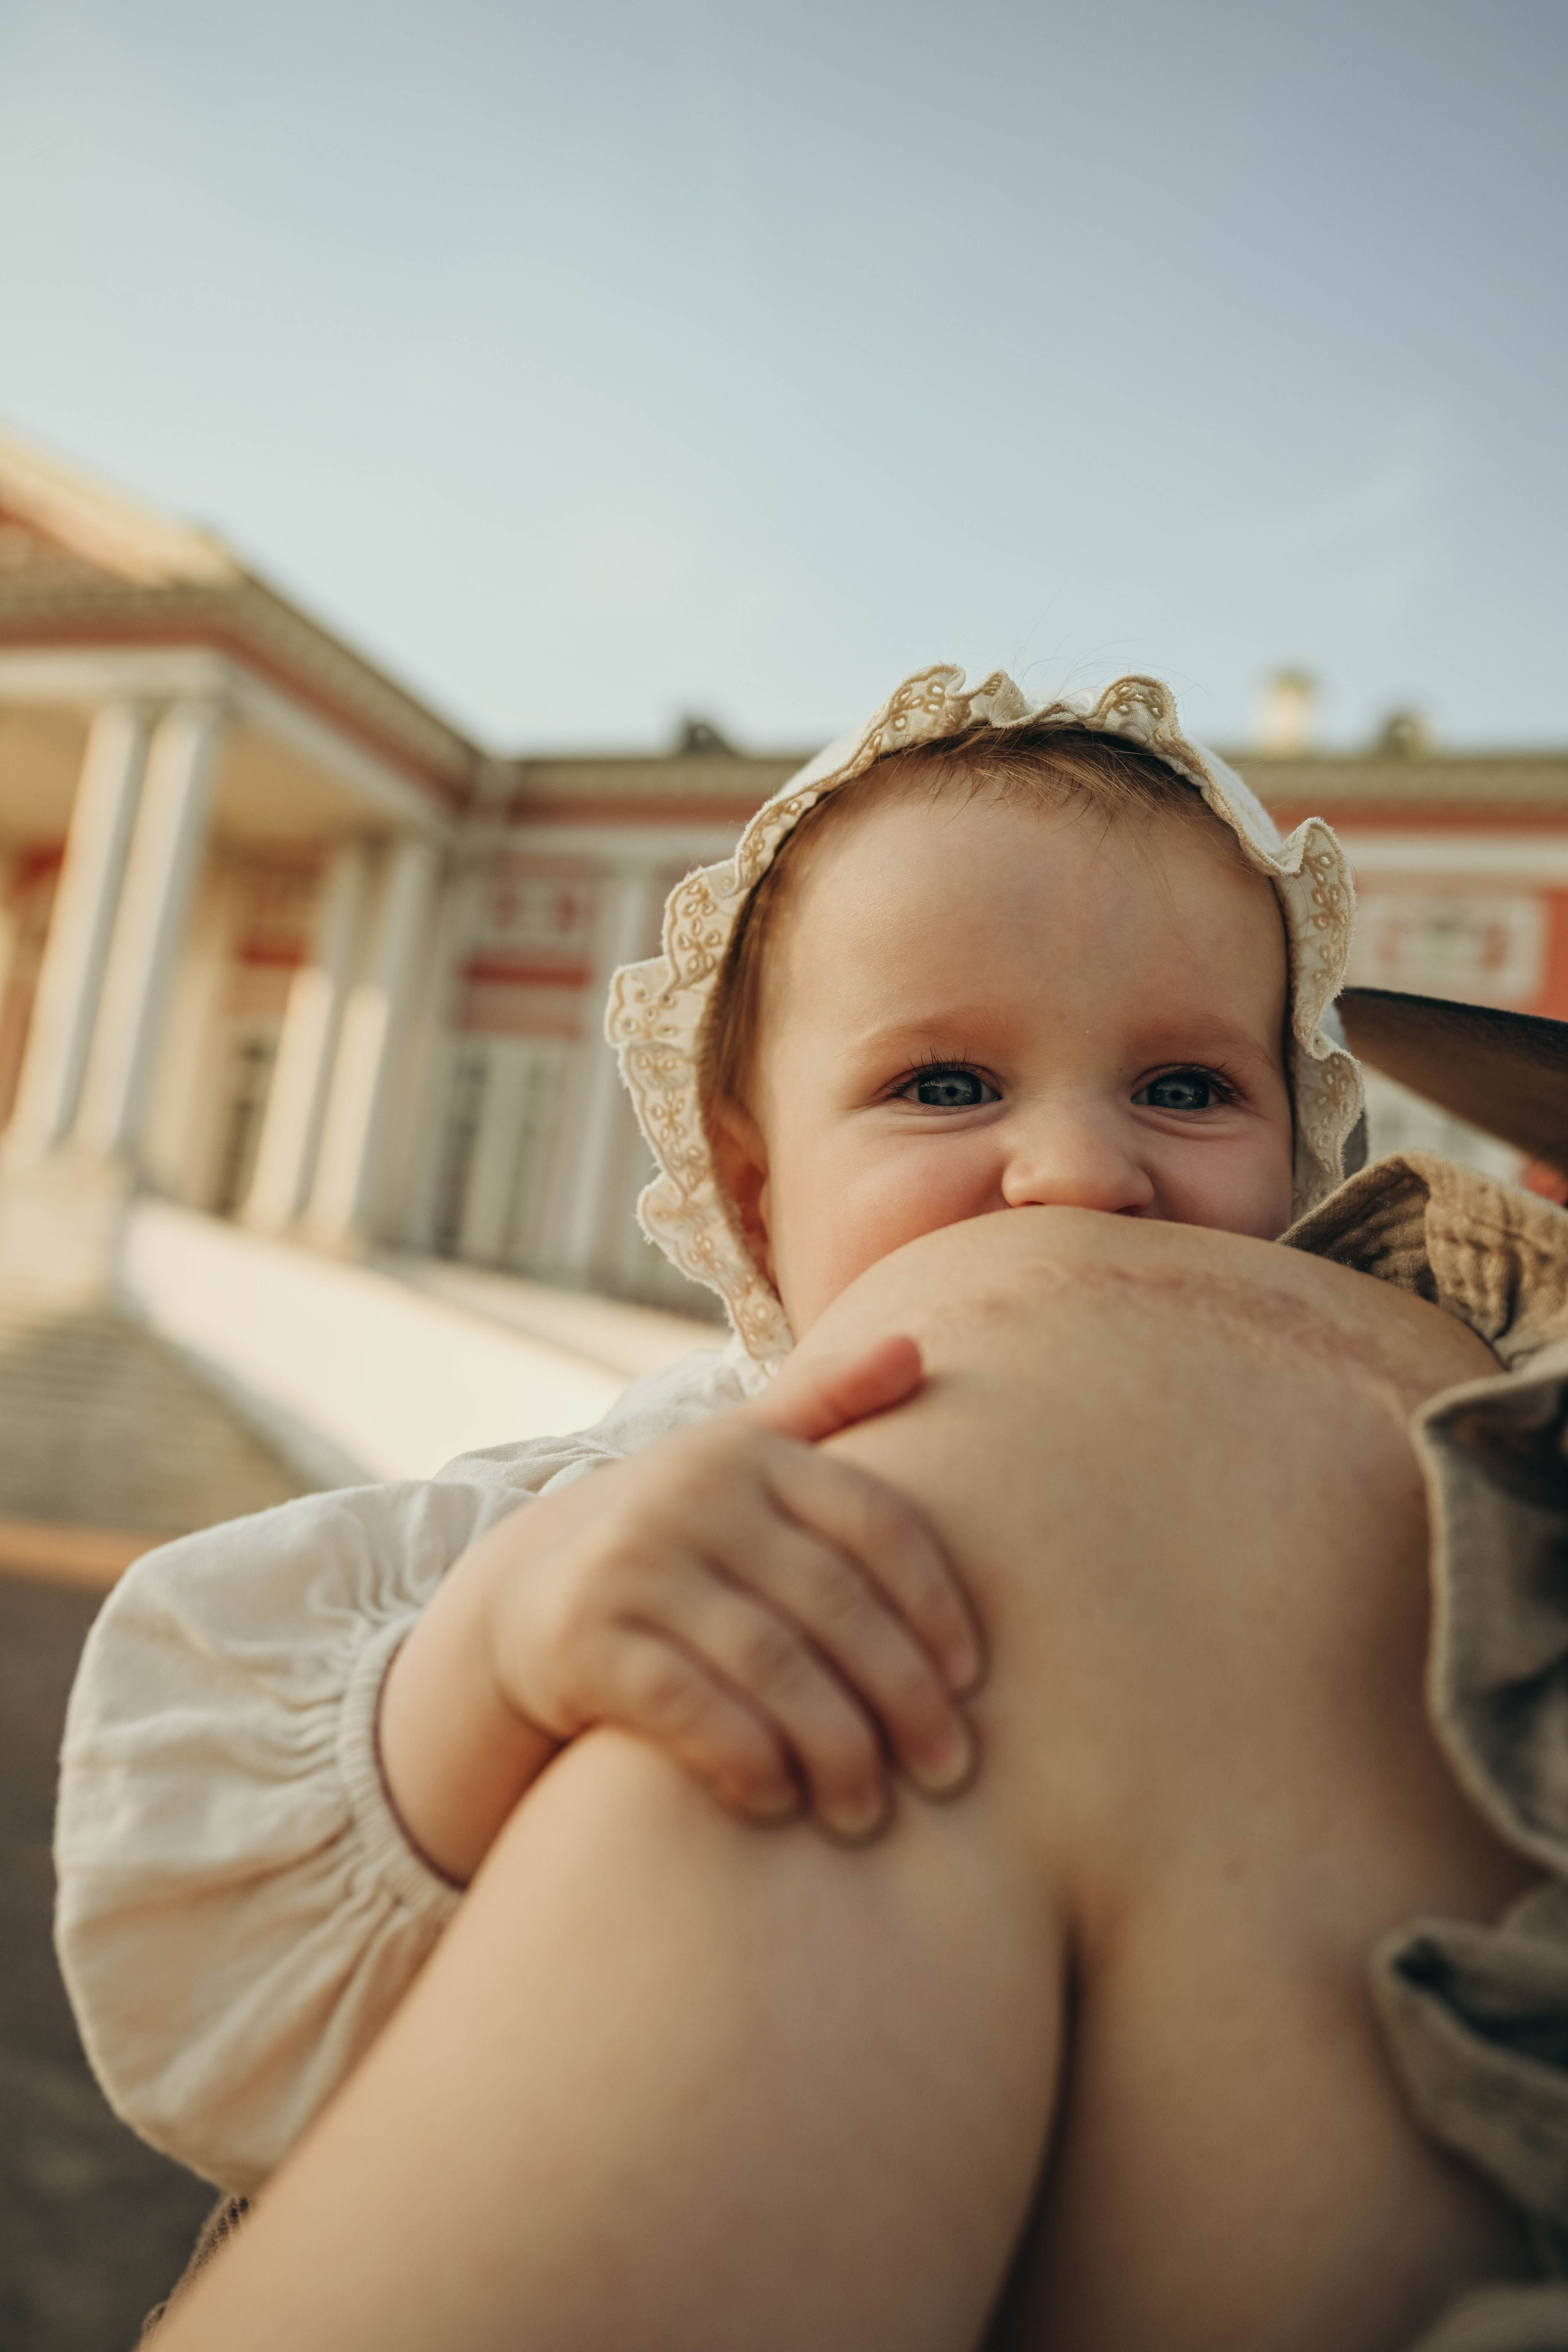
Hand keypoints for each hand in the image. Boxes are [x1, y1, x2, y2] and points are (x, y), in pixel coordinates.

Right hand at [489, 1333, 979, 1840]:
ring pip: (771, 1663)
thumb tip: (917, 1348)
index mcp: (748, 1452)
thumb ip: (827, 1403)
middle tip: (949, 1769)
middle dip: (902, 1696)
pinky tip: (781, 1804)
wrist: (519, 1594)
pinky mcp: (581, 1638)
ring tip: (870, 1810)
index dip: (935, 1604)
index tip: (973, 1682)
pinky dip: (745, 1759)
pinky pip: (688, 1708)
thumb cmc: (674, 1535)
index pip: (874, 1521)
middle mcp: (691, 1496)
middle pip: (833, 1603)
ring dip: (836, 1748)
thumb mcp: (739, 1457)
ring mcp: (632, 1564)